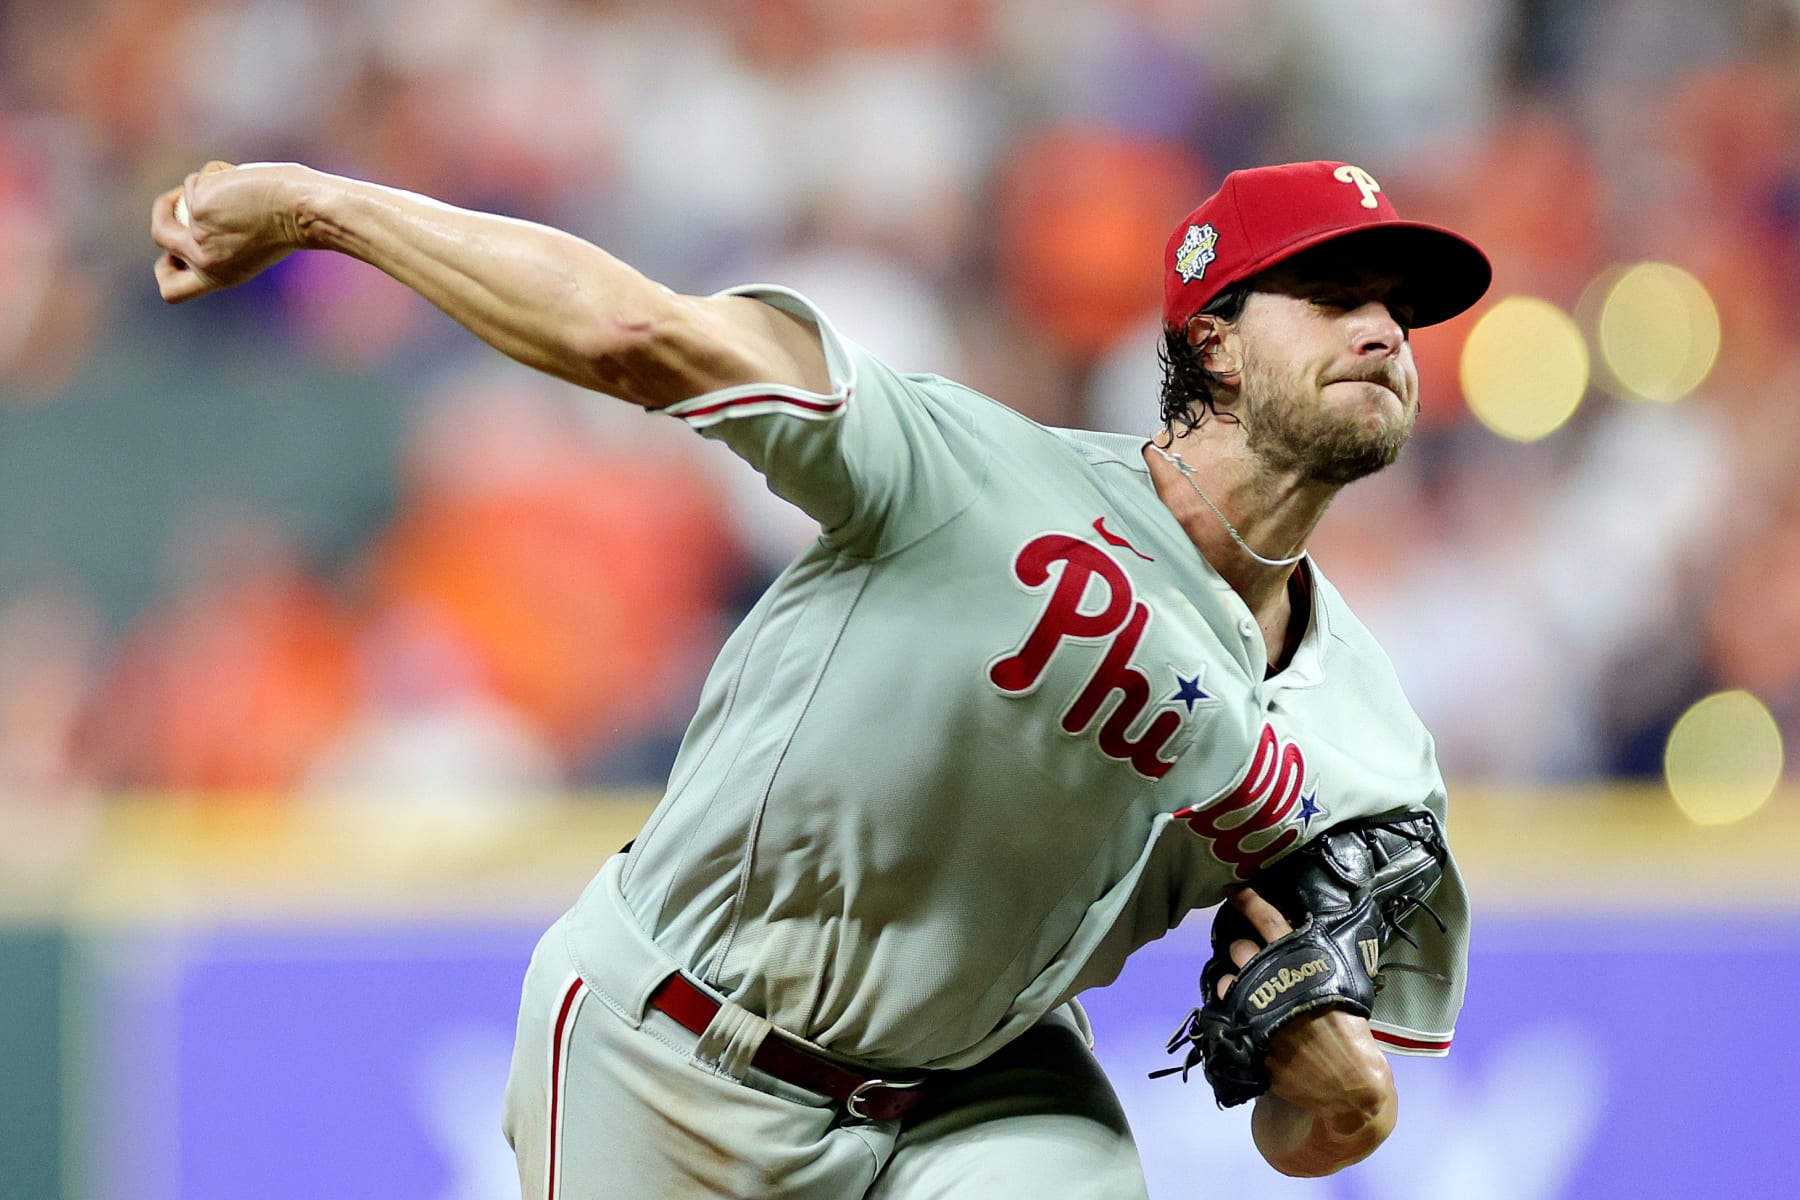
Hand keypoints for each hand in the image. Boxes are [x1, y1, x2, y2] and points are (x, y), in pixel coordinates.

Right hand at [151, 161, 309, 302]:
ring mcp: (198, 234)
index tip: (173, 251)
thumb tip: (191, 215)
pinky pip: (196, 180)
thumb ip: (221, 242)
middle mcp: (204, 261)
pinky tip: (241, 177)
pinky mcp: (198, 207)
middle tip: (178, 196)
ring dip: (202, 185)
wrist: (304, 210)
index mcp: (219, 277)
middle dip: (161, 211)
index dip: (165, 269)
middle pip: (159, 237)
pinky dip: (217, 173)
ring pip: (180, 200)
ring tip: (237, 185)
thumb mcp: (250, 245)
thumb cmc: (290, 223)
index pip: (173, 291)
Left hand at [1216, 886, 1396, 1175]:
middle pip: (1239, 948)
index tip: (1231, 888)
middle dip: (1241, 950)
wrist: (1346, 1082)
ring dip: (1231, 981)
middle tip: (1250, 959)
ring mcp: (1258, 1008)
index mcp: (1303, 962)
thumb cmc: (1348, 1031)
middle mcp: (1275, 979)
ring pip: (1226, 979)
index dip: (1248, 901)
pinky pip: (1225, 1011)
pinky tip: (1240, 1012)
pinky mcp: (1247, 1034)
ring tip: (1243, 990)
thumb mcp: (1339, 985)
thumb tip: (1291, 941)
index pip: (1269, 920)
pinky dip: (1230, 1008)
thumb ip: (1311, 962)